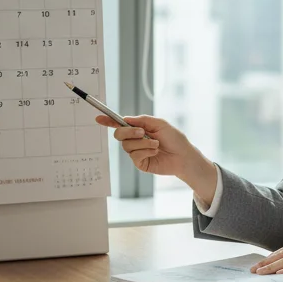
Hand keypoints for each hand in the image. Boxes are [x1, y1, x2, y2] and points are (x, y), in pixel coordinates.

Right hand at [95, 114, 216, 202]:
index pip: (120, 125)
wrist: (184, 156)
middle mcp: (136, 140)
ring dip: (143, 143)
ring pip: (127, 146)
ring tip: (156, 145)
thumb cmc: (175, 139)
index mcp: (139, 129)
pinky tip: (155, 152)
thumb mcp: (159, 124)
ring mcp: (137, 152)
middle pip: (119, 135)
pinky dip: (146, 151)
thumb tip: (125, 119)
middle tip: (142, 132)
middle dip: (129, 132)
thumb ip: (142, 120)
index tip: (98, 118)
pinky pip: (134, 156)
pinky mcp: (140, 163)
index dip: (108, 122)